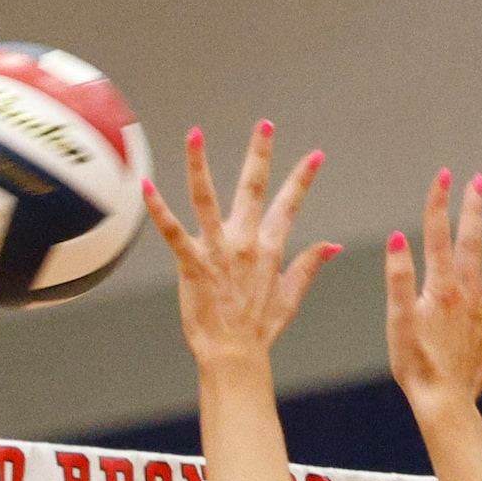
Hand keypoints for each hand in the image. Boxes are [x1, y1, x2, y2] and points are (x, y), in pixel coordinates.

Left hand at [141, 122, 339, 372]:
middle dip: (260, 154)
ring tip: (195, 134)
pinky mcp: (193, 265)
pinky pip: (174, 233)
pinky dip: (160, 210)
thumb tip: (333, 246)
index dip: (302, 179)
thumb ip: (310, 266)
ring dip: (199, 164)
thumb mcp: (291, 297)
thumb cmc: (258, 330)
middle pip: (252, 189)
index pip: (289, 206)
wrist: (234, 356)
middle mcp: (245, 244)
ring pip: (207, 199)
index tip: (315, 155)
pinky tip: (147, 187)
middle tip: (264, 124)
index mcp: (269, 250)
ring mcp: (218, 252)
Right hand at [386, 170, 481, 411]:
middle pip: (471, 243)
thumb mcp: (397, 319)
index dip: (439, 203)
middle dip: (473, 210)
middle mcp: (467, 294)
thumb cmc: (415, 364)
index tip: (443, 175)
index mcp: (441, 287)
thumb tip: (397, 238)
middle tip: (479, 181)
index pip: (437, 236)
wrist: (443, 402)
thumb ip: (398, 277)